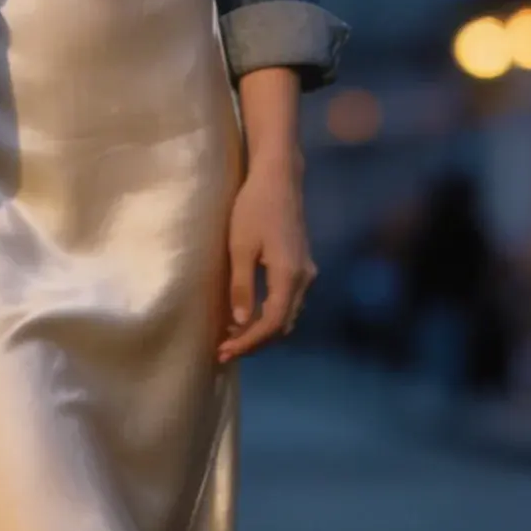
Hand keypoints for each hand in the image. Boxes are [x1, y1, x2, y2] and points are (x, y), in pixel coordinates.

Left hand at [216, 154, 316, 362]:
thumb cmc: (254, 207)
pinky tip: (248, 315)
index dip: (248, 342)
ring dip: (262, 330)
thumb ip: (241, 286)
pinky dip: (270, 315)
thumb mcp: (240, 247)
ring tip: (232, 337)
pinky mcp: (302, 265)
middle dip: (254, 342)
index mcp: (289, 275)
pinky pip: (288, 301)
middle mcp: (304, 278)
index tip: (223, 352)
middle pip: (283, 325)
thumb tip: (240, 323)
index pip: (271, 323)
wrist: (279, 178)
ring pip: (287, 315)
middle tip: (223, 350)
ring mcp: (306, 272)